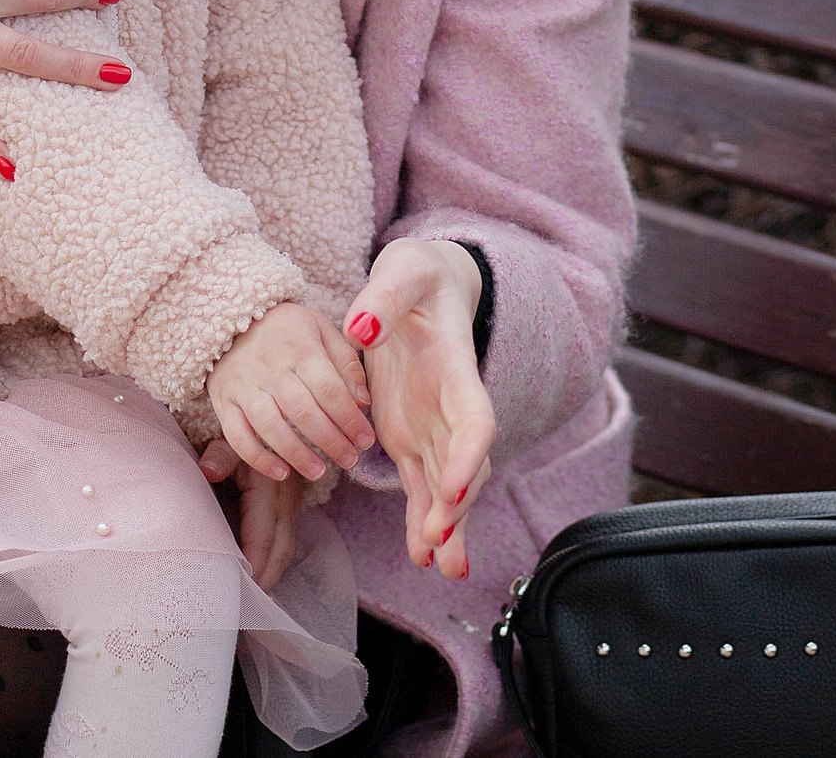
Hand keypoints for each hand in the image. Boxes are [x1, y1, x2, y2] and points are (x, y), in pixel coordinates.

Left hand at [200, 440, 312, 589]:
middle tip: (243, 603)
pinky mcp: (290, 507)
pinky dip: (274, 560)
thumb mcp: (233, 437)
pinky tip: (260, 574)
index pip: (263, 535)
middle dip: (266, 579)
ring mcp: (292, 505)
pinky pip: (285, 540)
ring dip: (271, 572)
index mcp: (271, 488)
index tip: (241, 586)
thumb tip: (205, 471)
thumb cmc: (247, 430)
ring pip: (286, 548)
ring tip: (251, 597)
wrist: (276, 417)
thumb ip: (219, 455)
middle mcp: (286, 501)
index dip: (254, 563)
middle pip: (280, 550)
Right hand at [204, 302, 375, 482]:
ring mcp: (244, 386)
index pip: (329, 390)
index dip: (350, 419)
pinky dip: (258, 458)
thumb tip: (363, 403)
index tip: (366, 440)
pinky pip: (237, 435)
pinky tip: (282, 472)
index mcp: (300, 349)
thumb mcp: (321, 330)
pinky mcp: (224, 401)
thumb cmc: (286, 329)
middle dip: (331, 441)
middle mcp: (271, 368)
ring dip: (298, 454)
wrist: (231, 316)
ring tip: (320, 473)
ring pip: (270, 426)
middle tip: (350, 460)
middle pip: (303, 412)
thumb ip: (346, 364)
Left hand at [346, 240, 495, 582]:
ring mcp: (433, 426)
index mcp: (458, 368)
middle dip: (455, 506)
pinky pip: (420, 487)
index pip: (474, 419)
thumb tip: (361, 325)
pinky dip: (423, 520)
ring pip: (446, 487)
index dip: (468, 455)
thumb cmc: (417, 275)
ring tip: (442, 566)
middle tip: (438, 542)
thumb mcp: (403, 269)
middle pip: (464, 465)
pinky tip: (423, 555)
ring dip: (445, 526)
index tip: (456, 487)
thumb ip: (384, 295)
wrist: (426, 286)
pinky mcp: (411, 437)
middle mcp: (452, 406)